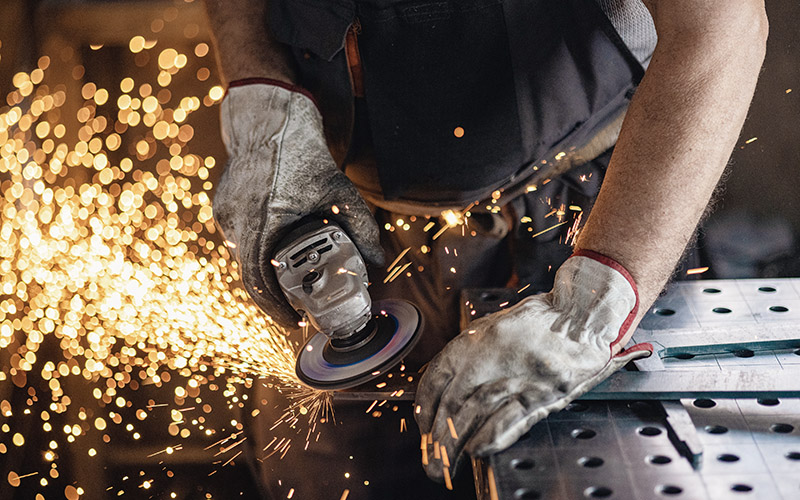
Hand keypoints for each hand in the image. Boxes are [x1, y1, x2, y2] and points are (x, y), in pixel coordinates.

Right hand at [212, 80, 383, 326]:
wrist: (269, 119)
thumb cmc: (303, 153)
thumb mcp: (339, 191)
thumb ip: (362, 228)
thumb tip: (378, 262)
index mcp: (263, 220)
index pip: (260, 281)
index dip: (275, 307)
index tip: (293, 320)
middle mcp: (239, 220)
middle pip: (250, 276)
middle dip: (272, 299)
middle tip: (295, 312)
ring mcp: (226, 214)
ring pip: (244, 259)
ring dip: (266, 275)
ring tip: (290, 284)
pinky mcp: (222, 207)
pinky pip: (240, 241)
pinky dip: (258, 253)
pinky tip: (277, 253)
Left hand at [414, 250, 651, 481]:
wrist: (580, 315)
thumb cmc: (537, 322)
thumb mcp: (492, 329)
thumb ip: (468, 357)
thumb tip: (445, 392)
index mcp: (473, 340)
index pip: (435, 381)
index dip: (425, 411)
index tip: (424, 431)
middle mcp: (489, 357)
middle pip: (452, 404)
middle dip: (437, 439)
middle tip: (431, 461)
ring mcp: (515, 375)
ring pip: (474, 415)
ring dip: (457, 444)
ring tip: (447, 466)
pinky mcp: (541, 391)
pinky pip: (508, 419)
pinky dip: (488, 438)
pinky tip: (475, 451)